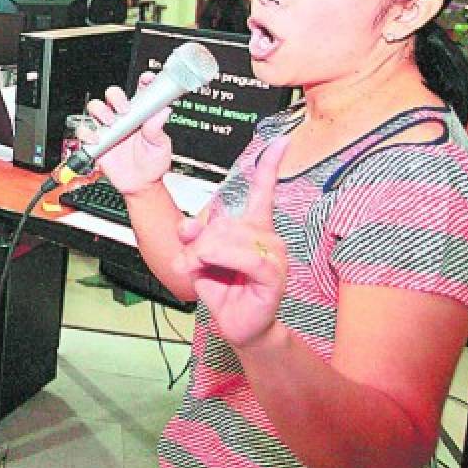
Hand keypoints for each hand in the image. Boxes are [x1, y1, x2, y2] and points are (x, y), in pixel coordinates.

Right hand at [85, 74, 173, 194]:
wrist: (140, 185)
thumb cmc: (152, 164)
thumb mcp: (160, 145)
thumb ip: (157, 128)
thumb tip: (163, 111)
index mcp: (140, 115)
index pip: (140, 91)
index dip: (143, 82)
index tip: (147, 79)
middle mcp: (122, 118)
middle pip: (113, 95)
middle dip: (116, 97)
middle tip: (123, 108)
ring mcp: (108, 129)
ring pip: (96, 108)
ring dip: (100, 110)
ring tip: (110, 121)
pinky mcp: (97, 142)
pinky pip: (85, 132)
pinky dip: (87, 133)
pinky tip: (97, 138)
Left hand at [172, 136, 289, 347]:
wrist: (237, 325)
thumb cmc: (224, 290)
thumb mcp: (199, 259)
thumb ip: (193, 238)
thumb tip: (187, 226)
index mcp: (252, 227)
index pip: (264, 190)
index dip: (269, 165)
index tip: (280, 141)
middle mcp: (267, 236)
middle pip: (224, 220)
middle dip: (198, 241)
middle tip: (188, 260)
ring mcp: (274, 255)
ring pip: (230, 238)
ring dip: (204, 254)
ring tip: (196, 268)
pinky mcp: (273, 275)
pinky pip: (247, 258)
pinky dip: (223, 261)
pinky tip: (216, 270)